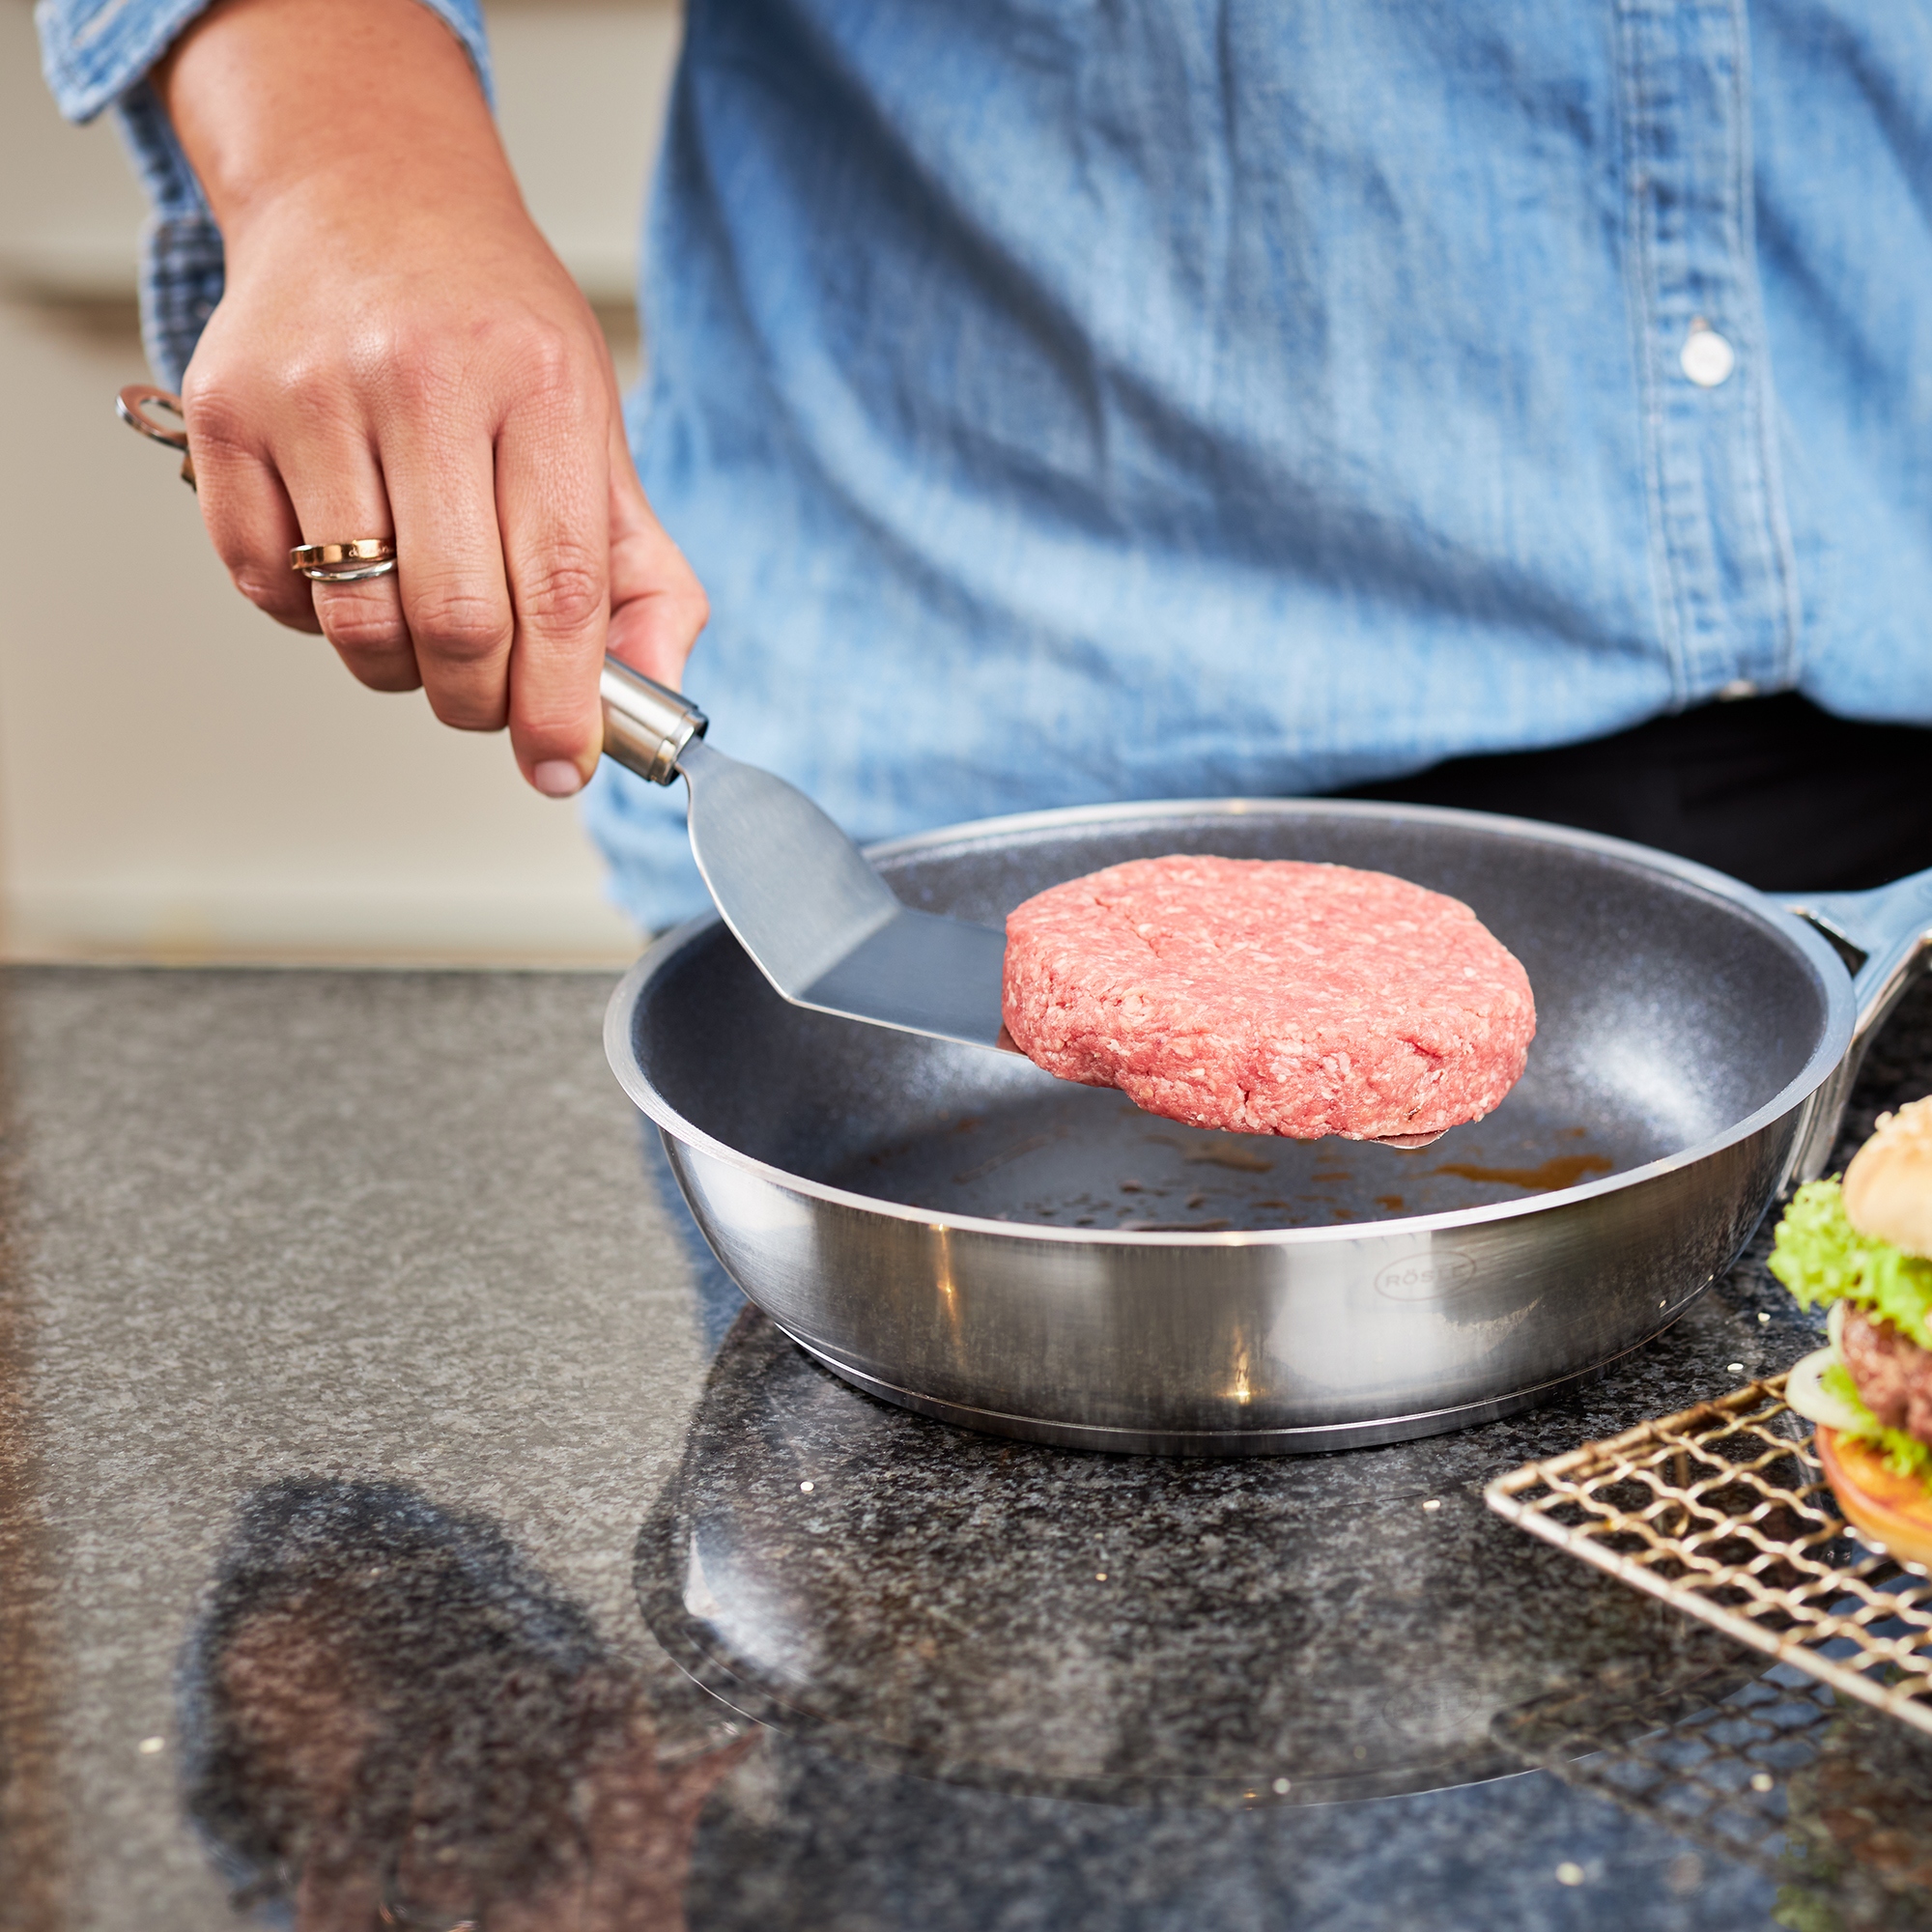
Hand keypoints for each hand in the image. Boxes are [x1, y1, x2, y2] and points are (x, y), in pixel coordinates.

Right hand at [158, 0, 706, 795]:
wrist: (368, 189)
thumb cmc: (492, 325)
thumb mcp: (593, 427)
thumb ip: (638, 570)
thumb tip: (656, 691)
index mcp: (538, 387)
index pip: (559, 591)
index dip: (560, 704)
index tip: (559, 762)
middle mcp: (421, 381)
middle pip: (456, 625)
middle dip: (481, 701)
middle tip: (489, 694)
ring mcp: (310, 394)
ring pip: (357, 622)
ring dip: (398, 671)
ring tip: (423, 631)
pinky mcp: (223, 413)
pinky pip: (265, 586)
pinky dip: (312, 619)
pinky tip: (348, 570)